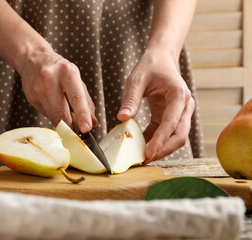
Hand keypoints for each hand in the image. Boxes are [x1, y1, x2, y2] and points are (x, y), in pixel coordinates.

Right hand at [19, 49, 96, 131]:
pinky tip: (53, 106)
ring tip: (67, 118)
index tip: (86, 128)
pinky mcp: (31, 98)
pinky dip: (53, 116)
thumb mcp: (76, 79)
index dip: (82, 115)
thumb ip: (86, 102)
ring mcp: (38, 89)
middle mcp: (50, 79)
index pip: (76, 97)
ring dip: (62, 123)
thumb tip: (92, 123)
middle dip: (70, 127)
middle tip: (78, 134)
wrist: (33, 59)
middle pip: (60, 112)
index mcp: (67, 72)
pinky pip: (46, 115)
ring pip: (53, 117)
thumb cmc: (59, 70)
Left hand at [117, 49, 194, 163]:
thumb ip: (130, 99)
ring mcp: (181, 112)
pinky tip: (141, 146)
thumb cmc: (149, 67)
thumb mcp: (136, 80)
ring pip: (177, 137)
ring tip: (142, 157)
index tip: (147, 154)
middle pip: (180, 135)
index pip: (171, 124)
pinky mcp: (173, 116)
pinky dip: (156, 141)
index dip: (160, 141)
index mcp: (178, 95)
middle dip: (164, 150)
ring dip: (162, 148)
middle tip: (144, 160)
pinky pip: (167, 132)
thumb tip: (122, 119)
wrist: (160, 60)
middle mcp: (185, 105)